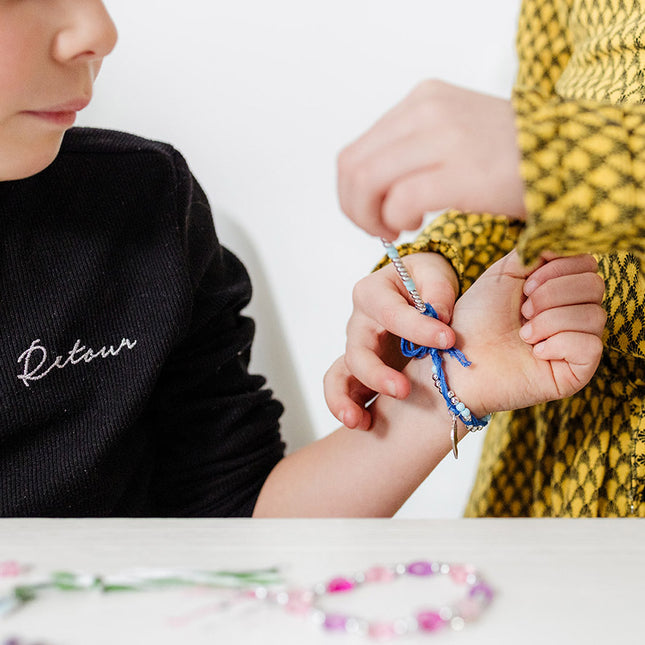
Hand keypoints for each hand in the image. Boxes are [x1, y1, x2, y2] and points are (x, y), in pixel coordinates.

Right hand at [324, 252, 458, 429]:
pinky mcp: (362, 372)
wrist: (419, 294)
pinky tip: (363, 425)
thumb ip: (437, 290)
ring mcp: (358, 349)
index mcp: (373, 293)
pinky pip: (344, 390)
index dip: (417, 327)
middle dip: (377, 373)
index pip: (390, 313)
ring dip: (347, 398)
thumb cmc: (425, 282)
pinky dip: (348, 407)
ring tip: (358, 421)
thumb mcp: (434, 274)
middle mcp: (359, 323)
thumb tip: (438, 314)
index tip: (448, 339)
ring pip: (342, 374)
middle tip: (404, 391)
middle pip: (358, 351)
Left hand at [337, 80, 525, 239]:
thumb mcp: (455, 132)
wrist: (571, 156)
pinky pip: (400, 200)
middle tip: (378, 228)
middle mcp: (426, 110)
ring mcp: (443, 136)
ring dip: (371, 217)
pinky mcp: (461, 170)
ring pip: (367, 182)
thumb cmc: (513, 156)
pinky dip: (396, 221)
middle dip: (355, 209)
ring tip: (397, 227)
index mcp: (422, 100)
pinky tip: (414, 225)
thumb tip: (373, 184)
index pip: (357, 151)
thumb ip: (413, 147)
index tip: (372, 212)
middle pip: (353, 167)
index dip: (352, 192)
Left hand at [432, 251, 605, 418]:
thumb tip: (565, 243)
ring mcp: (577, 344)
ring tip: (524, 334)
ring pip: (595, 315)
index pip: (587, 264)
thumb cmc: (477, 317)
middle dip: (551, 294)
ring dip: (550, 320)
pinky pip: (591, 346)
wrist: (458, 357)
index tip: (525, 285)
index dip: (558, 268)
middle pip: (595, 286)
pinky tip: (536, 352)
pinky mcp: (577, 372)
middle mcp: (574, 314)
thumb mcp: (505, 274)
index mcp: (559, 289)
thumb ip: (536, 252)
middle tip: (523, 311)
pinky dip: (560, 343)